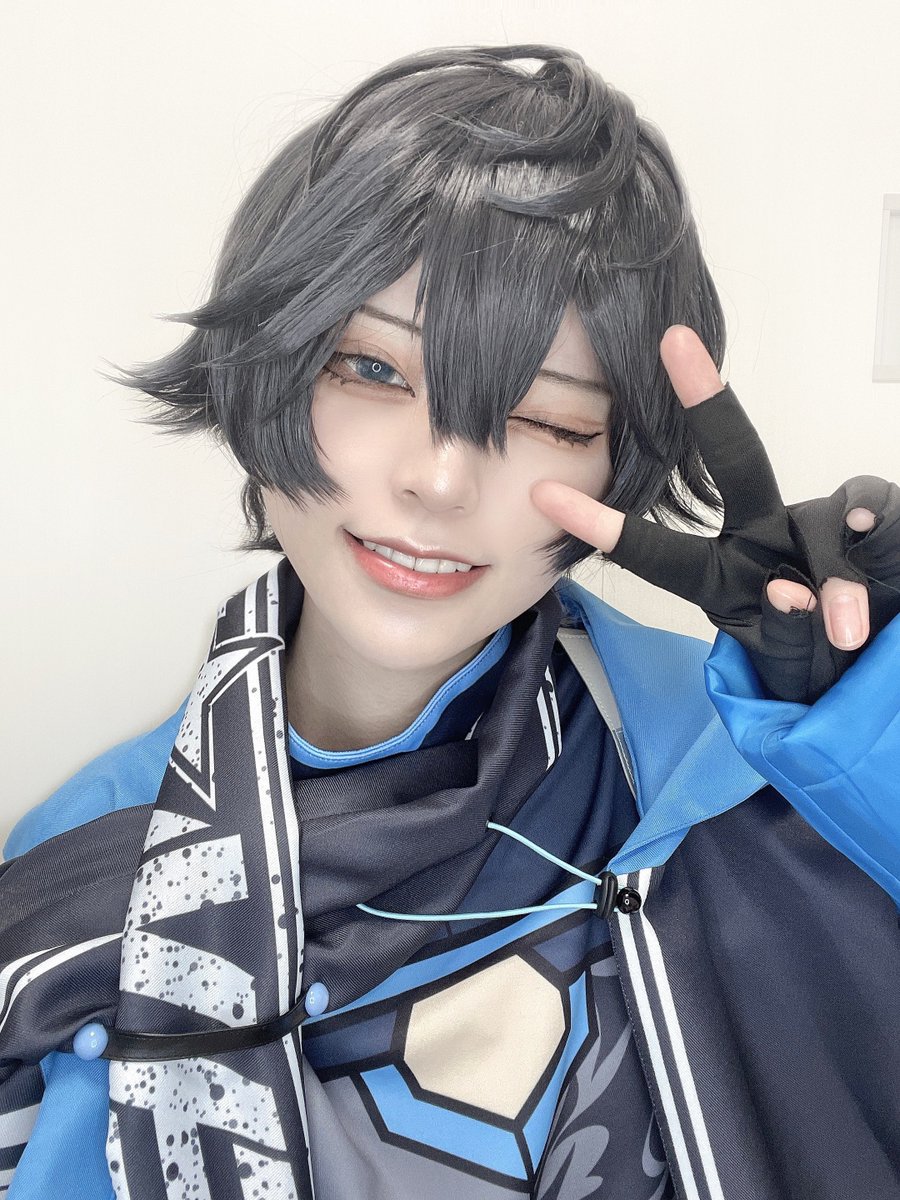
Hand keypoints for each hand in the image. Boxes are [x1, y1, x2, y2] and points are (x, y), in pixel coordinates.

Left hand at [531, 326, 899, 703]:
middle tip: (675, 348)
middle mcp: (768, 537)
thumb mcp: (784, 658)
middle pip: (739, 463)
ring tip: (838, 626)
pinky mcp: (878, 542)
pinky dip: (875, 545)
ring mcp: (820, 536)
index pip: (659, 548)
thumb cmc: (812, 663)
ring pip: (821, 516)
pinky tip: (870, 591)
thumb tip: (797, 595)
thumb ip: (785, 632)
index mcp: (721, 574)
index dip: (605, 525)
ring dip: (829, 571)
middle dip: (706, 403)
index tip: (545, 496)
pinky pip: (879, 528)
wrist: (871, 670)